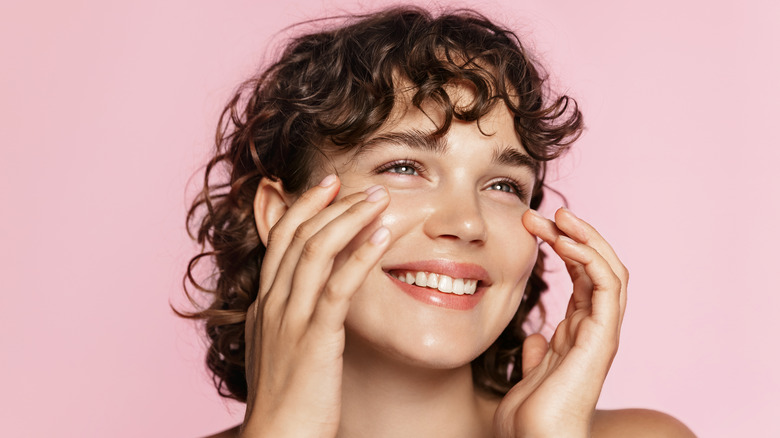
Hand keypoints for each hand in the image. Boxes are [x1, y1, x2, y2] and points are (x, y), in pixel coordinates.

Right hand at [240, 176, 390, 437]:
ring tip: (379, 199)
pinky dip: (361, 255)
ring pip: (316, 250)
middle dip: (330, 203)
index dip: (305, 206)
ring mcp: (290, 319)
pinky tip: (382, 237)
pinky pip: (338, 286)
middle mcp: (272, 303)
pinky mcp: (315, 338)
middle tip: (361, 183)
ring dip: (349, 218)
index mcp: (264, 303)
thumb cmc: (284, 401)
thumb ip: (285, 319)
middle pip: (297, 234)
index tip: (329, 186)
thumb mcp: (277, 350)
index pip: (281, 239)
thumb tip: (297, 300)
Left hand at [494, 207, 628, 437]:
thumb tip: (537, 338)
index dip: (563, 247)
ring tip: (559, 216)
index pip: (583, 277)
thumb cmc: (531, 418)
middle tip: (541, 214)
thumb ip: (538, 354)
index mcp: (579, 334)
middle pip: (596, 267)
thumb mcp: (529, 376)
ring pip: (609, 270)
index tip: (534, 225)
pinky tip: (565, 242)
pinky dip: (590, 258)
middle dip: (572, 235)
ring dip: (585, 238)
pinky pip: (606, 286)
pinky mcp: (602, 338)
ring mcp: (601, 333)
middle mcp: (594, 330)